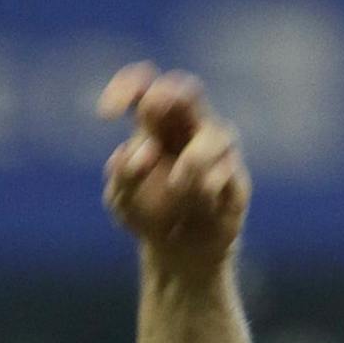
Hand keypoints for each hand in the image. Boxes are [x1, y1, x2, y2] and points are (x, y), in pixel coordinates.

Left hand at [99, 65, 249, 279]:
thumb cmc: (148, 217)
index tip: (106, 114)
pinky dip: (208, 187)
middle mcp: (189, 128)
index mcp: (155, 124)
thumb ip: (123, 175)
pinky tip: (199, 204)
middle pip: (187, 89)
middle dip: (169, 96)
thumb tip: (144, 152)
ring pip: (217, 132)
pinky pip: (230, 170)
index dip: (126, 87)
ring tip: (176, 186)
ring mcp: (218, 152)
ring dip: (194, 158)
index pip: (144, 86)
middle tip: (148, 113)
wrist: (178, 255)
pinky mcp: (237, 180)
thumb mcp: (122, 201)